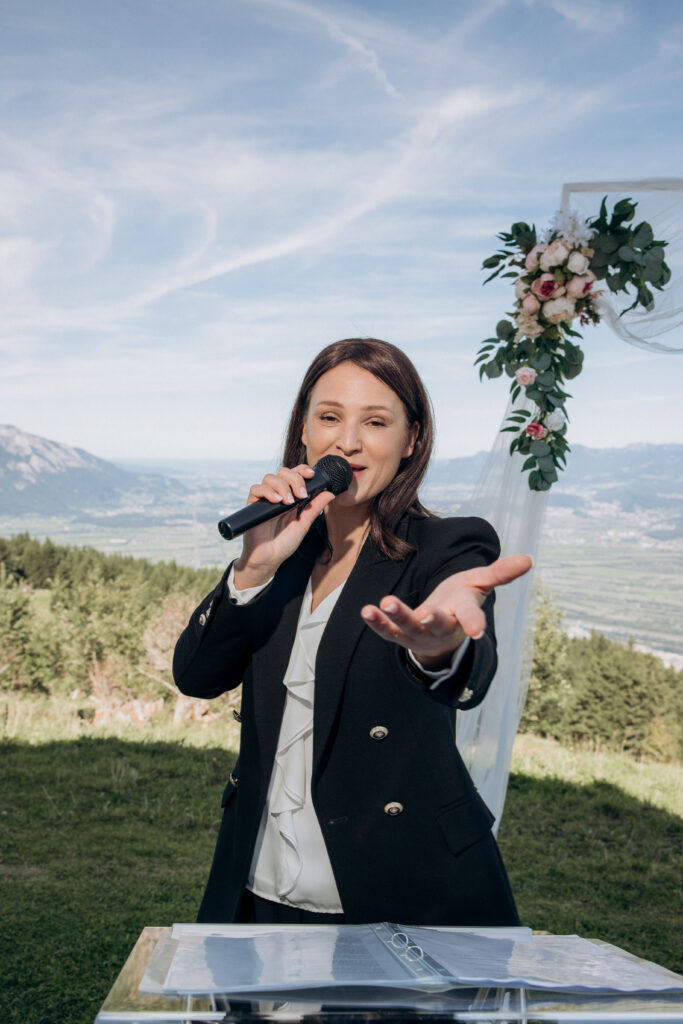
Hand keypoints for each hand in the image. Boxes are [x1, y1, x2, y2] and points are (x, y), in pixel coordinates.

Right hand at [234, 464, 334, 587]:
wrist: (268, 559)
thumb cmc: (284, 544)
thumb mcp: (303, 525)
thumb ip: (314, 508)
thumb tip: (330, 493)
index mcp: (291, 497)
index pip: (295, 474)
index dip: (302, 470)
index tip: (311, 474)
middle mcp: (277, 495)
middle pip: (283, 472)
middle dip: (294, 479)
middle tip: (301, 494)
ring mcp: (265, 499)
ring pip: (270, 478)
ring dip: (282, 485)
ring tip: (288, 501)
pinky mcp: (253, 505)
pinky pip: (256, 489)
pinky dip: (267, 491)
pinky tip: (276, 501)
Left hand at [360, 554, 532, 669]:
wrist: (441, 631)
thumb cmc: (461, 601)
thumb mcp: (480, 584)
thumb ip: (500, 573)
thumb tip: (529, 559)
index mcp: (463, 613)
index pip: (470, 617)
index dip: (474, 623)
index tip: (477, 631)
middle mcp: (442, 626)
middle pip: (437, 625)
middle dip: (432, 619)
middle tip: (426, 614)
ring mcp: (420, 633)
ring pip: (408, 628)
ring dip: (397, 616)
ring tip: (387, 602)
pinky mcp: (400, 635)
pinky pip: (387, 631)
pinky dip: (377, 622)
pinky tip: (366, 610)